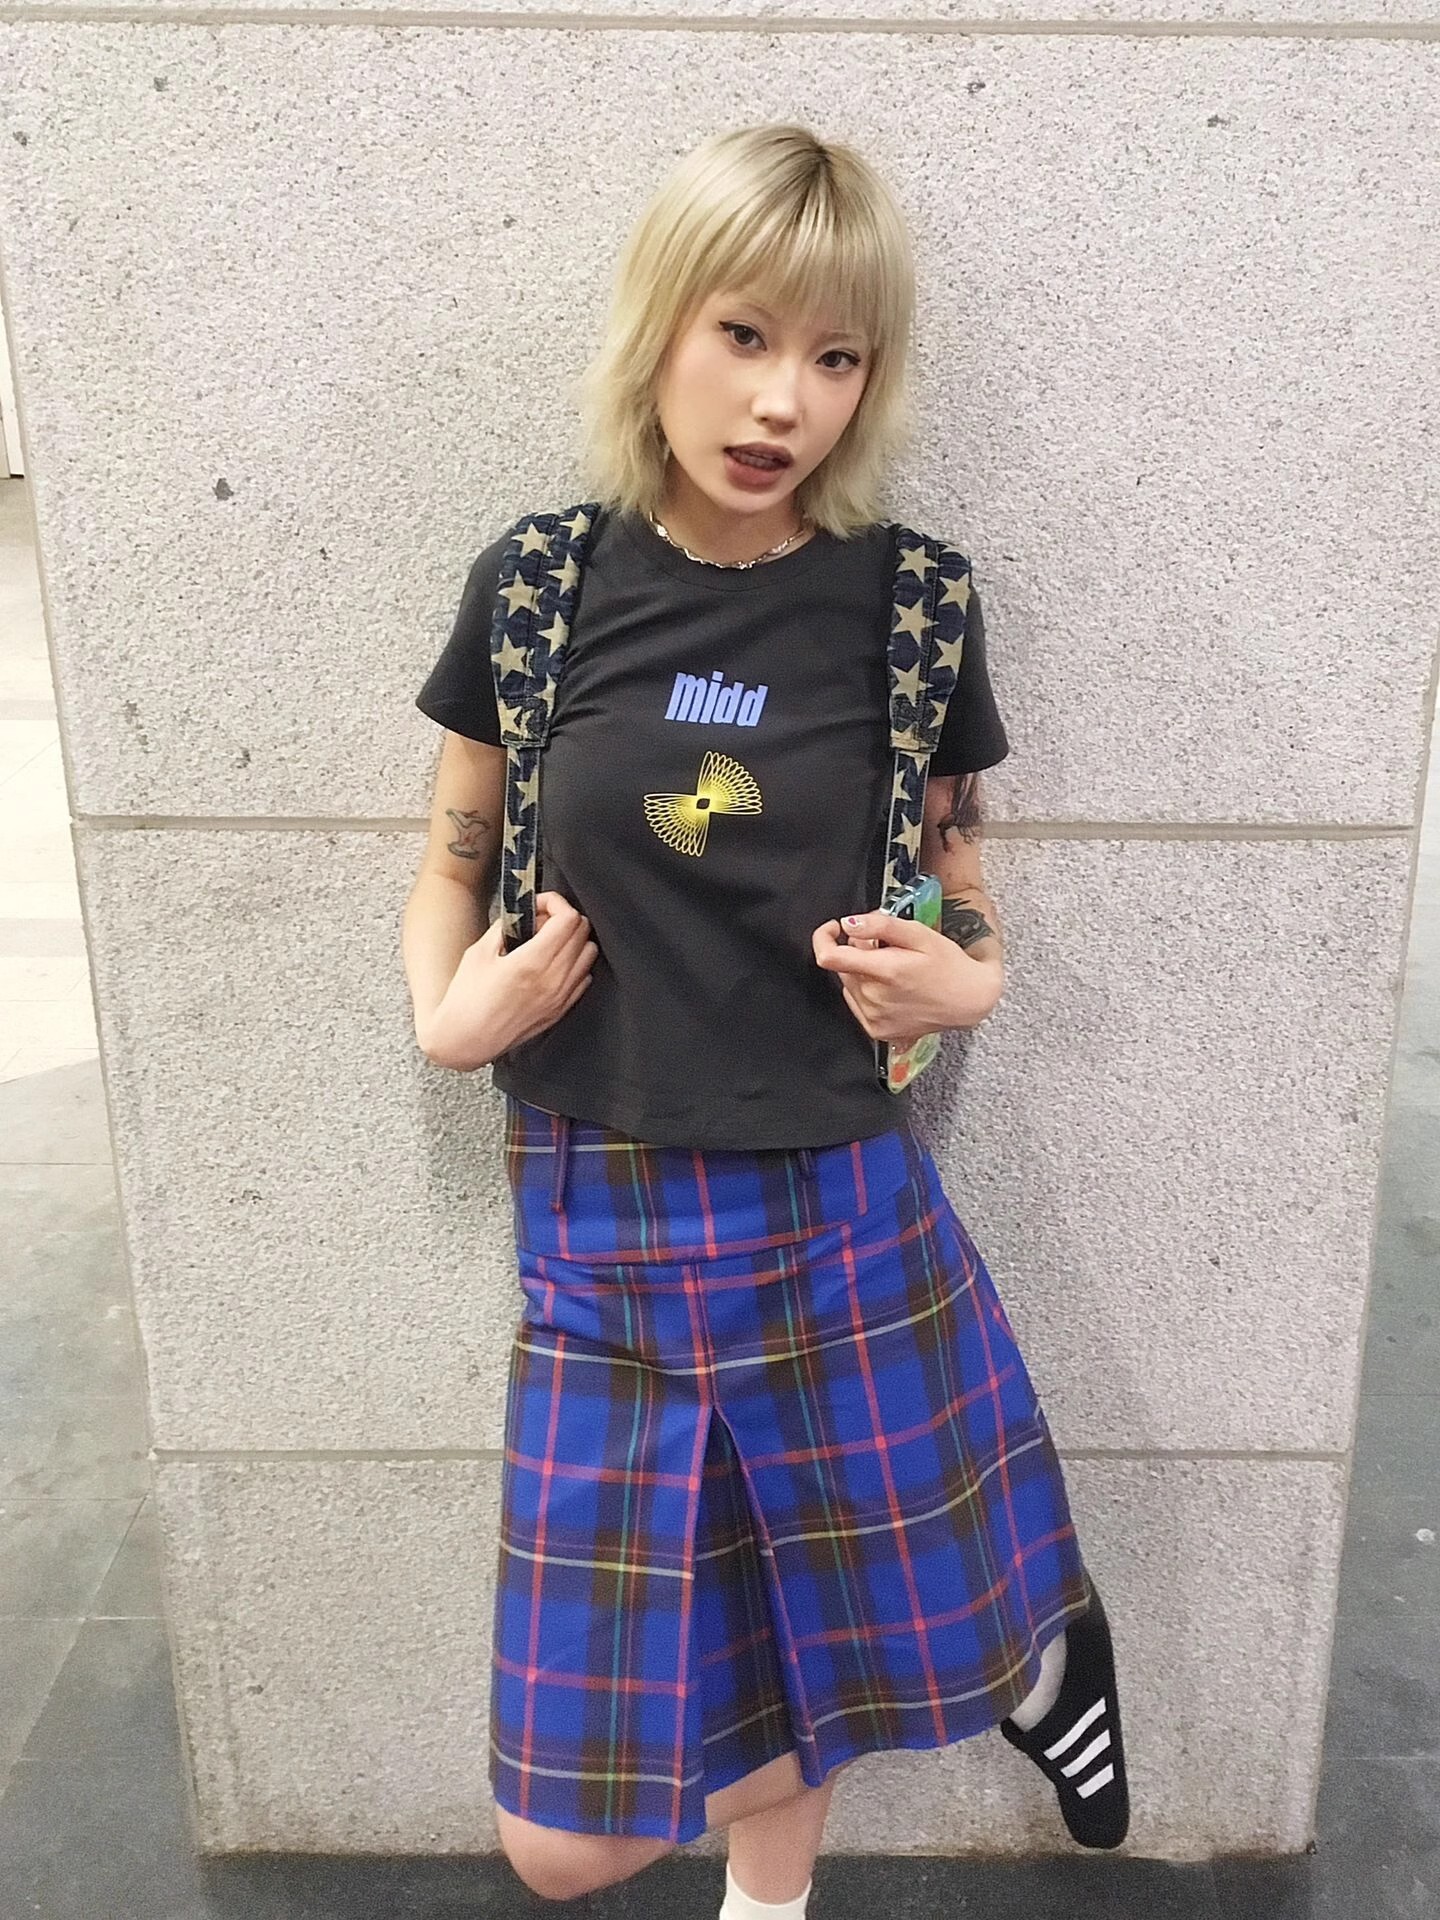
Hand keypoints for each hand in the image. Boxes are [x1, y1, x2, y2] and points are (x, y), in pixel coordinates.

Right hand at [421, 891, 597, 1068]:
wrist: (465, 1040)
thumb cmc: (466, 998)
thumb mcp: (479, 952)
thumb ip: (506, 926)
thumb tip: (523, 910)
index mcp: (531, 963)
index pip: (568, 919)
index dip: (555, 902)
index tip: (539, 903)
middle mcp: (552, 980)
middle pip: (582, 932)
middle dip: (563, 917)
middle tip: (539, 920)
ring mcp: (560, 997)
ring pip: (589, 953)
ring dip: (572, 940)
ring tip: (547, 942)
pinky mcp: (561, 1010)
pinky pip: (584, 977)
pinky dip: (574, 963)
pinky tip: (552, 964)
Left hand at [812, 909, 1002, 1043]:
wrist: (967, 1001)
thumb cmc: (948, 964)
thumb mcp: (920, 934)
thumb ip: (881, 926)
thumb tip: (849, 923)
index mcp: (884, 972)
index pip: (829, 958)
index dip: (824, 937)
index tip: (835, 928)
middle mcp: (874, 999)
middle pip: (843, 967)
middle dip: (857, 951)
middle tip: (886, 947)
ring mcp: (874, 1018)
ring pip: (849, 984)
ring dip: (862, 972)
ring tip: (893, 969)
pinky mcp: (876, 1031)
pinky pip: (857, 1003)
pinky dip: (866, 991)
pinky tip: (891, 988)